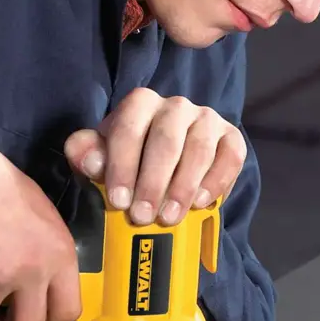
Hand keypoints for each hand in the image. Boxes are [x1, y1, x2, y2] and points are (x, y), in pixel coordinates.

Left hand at [65, 88, 245, 226]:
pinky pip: (231, 156)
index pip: (129, 127)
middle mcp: (176, 105)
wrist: (169, 162)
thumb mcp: (103, 157)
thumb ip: (87, 155)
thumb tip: (90, 161)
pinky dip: (217, 181)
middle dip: (153, 182)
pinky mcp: (231, 137)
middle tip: (143, 216)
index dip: (122, 165)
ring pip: (199, 149)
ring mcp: (207, 119)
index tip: (119, 200)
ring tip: (169, 217)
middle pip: (167, 140)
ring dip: (183, 187)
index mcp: (141, 103)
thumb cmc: (130, 160)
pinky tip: (200, 203)